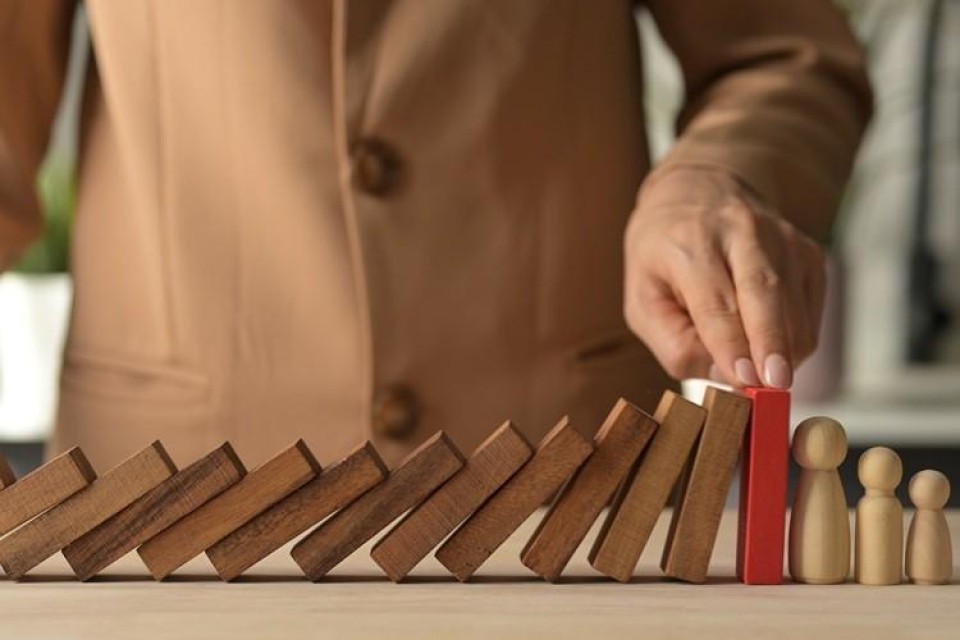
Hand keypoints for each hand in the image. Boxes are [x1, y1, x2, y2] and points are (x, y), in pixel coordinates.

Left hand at [624, 166, 826, 388]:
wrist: (698, 193)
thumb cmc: (662, 256)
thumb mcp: (643, 300)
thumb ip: (675, 344)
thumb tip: (726, 377)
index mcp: (690, 242)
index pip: (714, 301)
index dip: (732, 343)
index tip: (745, 380)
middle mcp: (741, 232)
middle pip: (764, 292)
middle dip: (772, 343)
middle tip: (776, 386)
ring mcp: (782, 238)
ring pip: (793, 305)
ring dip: (784, 350)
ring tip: (763, 375)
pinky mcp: (809, 252)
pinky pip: (812, 308)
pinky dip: (797, 338)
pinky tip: (773, 345)